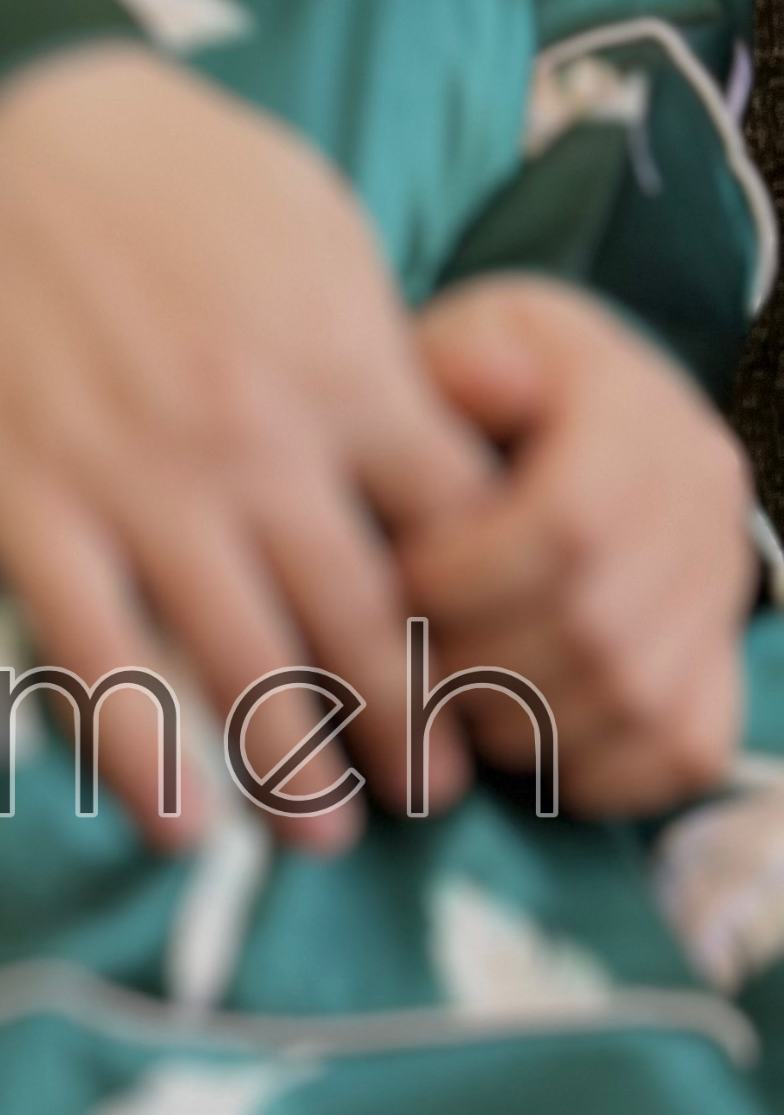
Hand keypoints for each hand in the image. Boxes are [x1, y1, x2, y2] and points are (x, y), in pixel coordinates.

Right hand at [0, 43, 495, 852]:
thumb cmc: (158, 161)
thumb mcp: (316, 224)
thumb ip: (373, 341)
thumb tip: (420, 431)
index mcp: (345, 368)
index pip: (457, 537)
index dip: (490, 628)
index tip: (496, 685)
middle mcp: (259, 443)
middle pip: (365, 622)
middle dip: (409, 730)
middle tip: (426, 797)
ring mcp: (138, 482)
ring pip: (243, 660)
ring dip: (295, 766)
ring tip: (323, 832)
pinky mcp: (26, 504)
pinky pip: (92, 655)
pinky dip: (138, 753)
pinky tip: (177, 824)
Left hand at [400, 274, 753, 815]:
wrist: (554, 422)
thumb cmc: (475, 392)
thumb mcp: (456, 343)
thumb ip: (455, 361)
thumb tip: (478, 377)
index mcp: (639, 414)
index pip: (574, 522)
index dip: (469, 576)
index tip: (394, 586)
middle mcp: (703, 502)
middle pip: (597, 626)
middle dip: (474, 663)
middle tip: (398, 665)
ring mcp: (719, 588)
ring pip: (634, 700)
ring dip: (516, 723)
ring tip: (440, 705)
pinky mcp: (718, 660)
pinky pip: (680, 751)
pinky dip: (592, 772)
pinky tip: (516, 745)